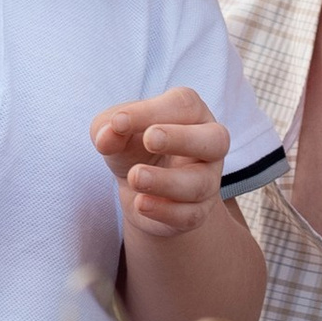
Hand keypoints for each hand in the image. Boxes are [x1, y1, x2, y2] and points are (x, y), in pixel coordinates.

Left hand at [92, 86, 230, 239]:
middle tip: (150, 139)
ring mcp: (208, 180)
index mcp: (191, 113)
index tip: (118, 123)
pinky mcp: (198, 212)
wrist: (137, 190)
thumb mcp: (113, 131)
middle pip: (215, 140)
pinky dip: (165, 211)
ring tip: (135, 177)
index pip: (182, 105)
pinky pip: (190, 214)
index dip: (151, 112)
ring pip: (200, 183)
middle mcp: (208, 144)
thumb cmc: (133, 148)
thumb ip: (107, 127)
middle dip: (182, 139)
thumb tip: (106, 136)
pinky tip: (141, 203)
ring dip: (166, 181)